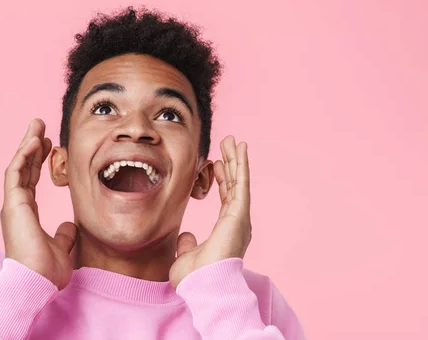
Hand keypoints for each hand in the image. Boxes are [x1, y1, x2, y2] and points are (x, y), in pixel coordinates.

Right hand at [1, 118, 76, 289]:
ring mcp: (13, 205)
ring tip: (37, 125)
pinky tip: (34, 140)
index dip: (38, 162)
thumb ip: (65, 234)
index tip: (48, 144)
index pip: (31, 180)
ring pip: (18, 166)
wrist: (36, 283)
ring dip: (27, 144)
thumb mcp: (62, 247)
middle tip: (40, 126)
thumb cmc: (46, 271)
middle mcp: (18, 207)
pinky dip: (24, 155)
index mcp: (27, 214)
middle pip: (24, 169)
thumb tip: (71, 225)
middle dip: (32, 146)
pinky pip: (17, 173)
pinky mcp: (13, 204)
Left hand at [169, 136, 251, 287]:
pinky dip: (241, 165)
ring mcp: (239, 217)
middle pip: (234, 185)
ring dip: (236, 159)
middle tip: (229, 144)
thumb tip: (186, 235)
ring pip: (238, 181)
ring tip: (234, 140)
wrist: (205, 287)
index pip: (225, 198)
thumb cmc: (196, 279)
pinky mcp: (239, 213)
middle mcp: (236, 221)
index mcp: (226, 229)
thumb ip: (187, 244)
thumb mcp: (186, 256)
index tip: (216, 164)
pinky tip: (240, 148)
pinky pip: (241, 183)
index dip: (222, 179)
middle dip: (231, 163)